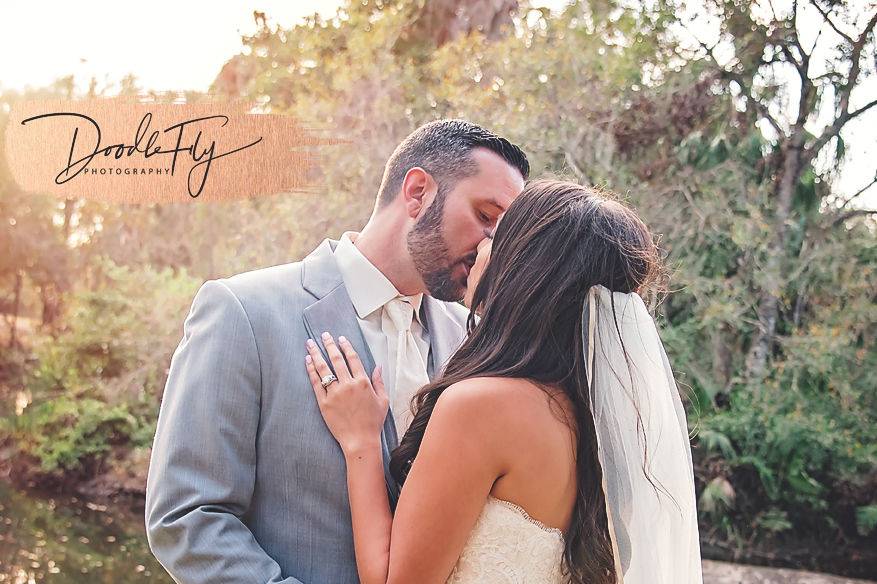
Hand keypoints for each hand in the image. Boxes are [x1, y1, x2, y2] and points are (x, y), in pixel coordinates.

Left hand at [305, 332, 388, 453]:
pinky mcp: (324, 403)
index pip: (352, 358)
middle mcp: (348, 385)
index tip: (340, 339)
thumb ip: (379, 382)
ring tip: (310, 344)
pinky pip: (316, 383)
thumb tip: (378, 366)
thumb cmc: (373, 422)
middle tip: (323, 335)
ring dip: (316, 354)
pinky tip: (308, 361)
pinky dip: (311, 371)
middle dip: (329, 345)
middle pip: (336, 359)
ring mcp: (335, 393)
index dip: (345, 346)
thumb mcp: (383, 400)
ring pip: (324, 369)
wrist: (360, 440)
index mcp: (362, 382)